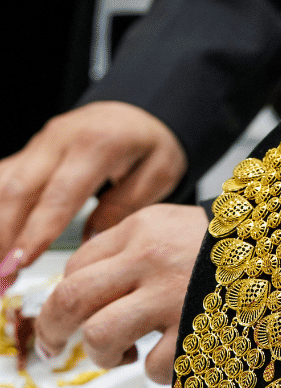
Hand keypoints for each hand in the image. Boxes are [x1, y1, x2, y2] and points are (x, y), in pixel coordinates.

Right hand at [0, 101, 187, 272]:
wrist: (141, 110)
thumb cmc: (152, 142)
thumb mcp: (158, 173)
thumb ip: (124, 206)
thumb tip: (92, 241)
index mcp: (96, 145)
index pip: (58, 195)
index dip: (36, 232)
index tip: (21, 262)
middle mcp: (59, 140)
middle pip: (18, 191)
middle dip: (4, 236)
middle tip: (1, 276)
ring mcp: (39, 144)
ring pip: (2, 185)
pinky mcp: (29, 151)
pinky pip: (2, 178)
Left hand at [34, 204, 206, 383]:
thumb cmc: (235, 248)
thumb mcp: (174, 227)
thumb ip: (128, 250)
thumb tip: (81, 295)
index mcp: (143, 228)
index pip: (74, 268)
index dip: (59, 302)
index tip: (62, 322)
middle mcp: (152, 258)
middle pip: (71, 300)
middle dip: (54, 332)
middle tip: (57, 348)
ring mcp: (176, 296)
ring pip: (101, 338)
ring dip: (103, 356)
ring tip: (123, 355)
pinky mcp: (202, 331)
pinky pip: (153, 367)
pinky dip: (156, 371)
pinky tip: (174, 357)